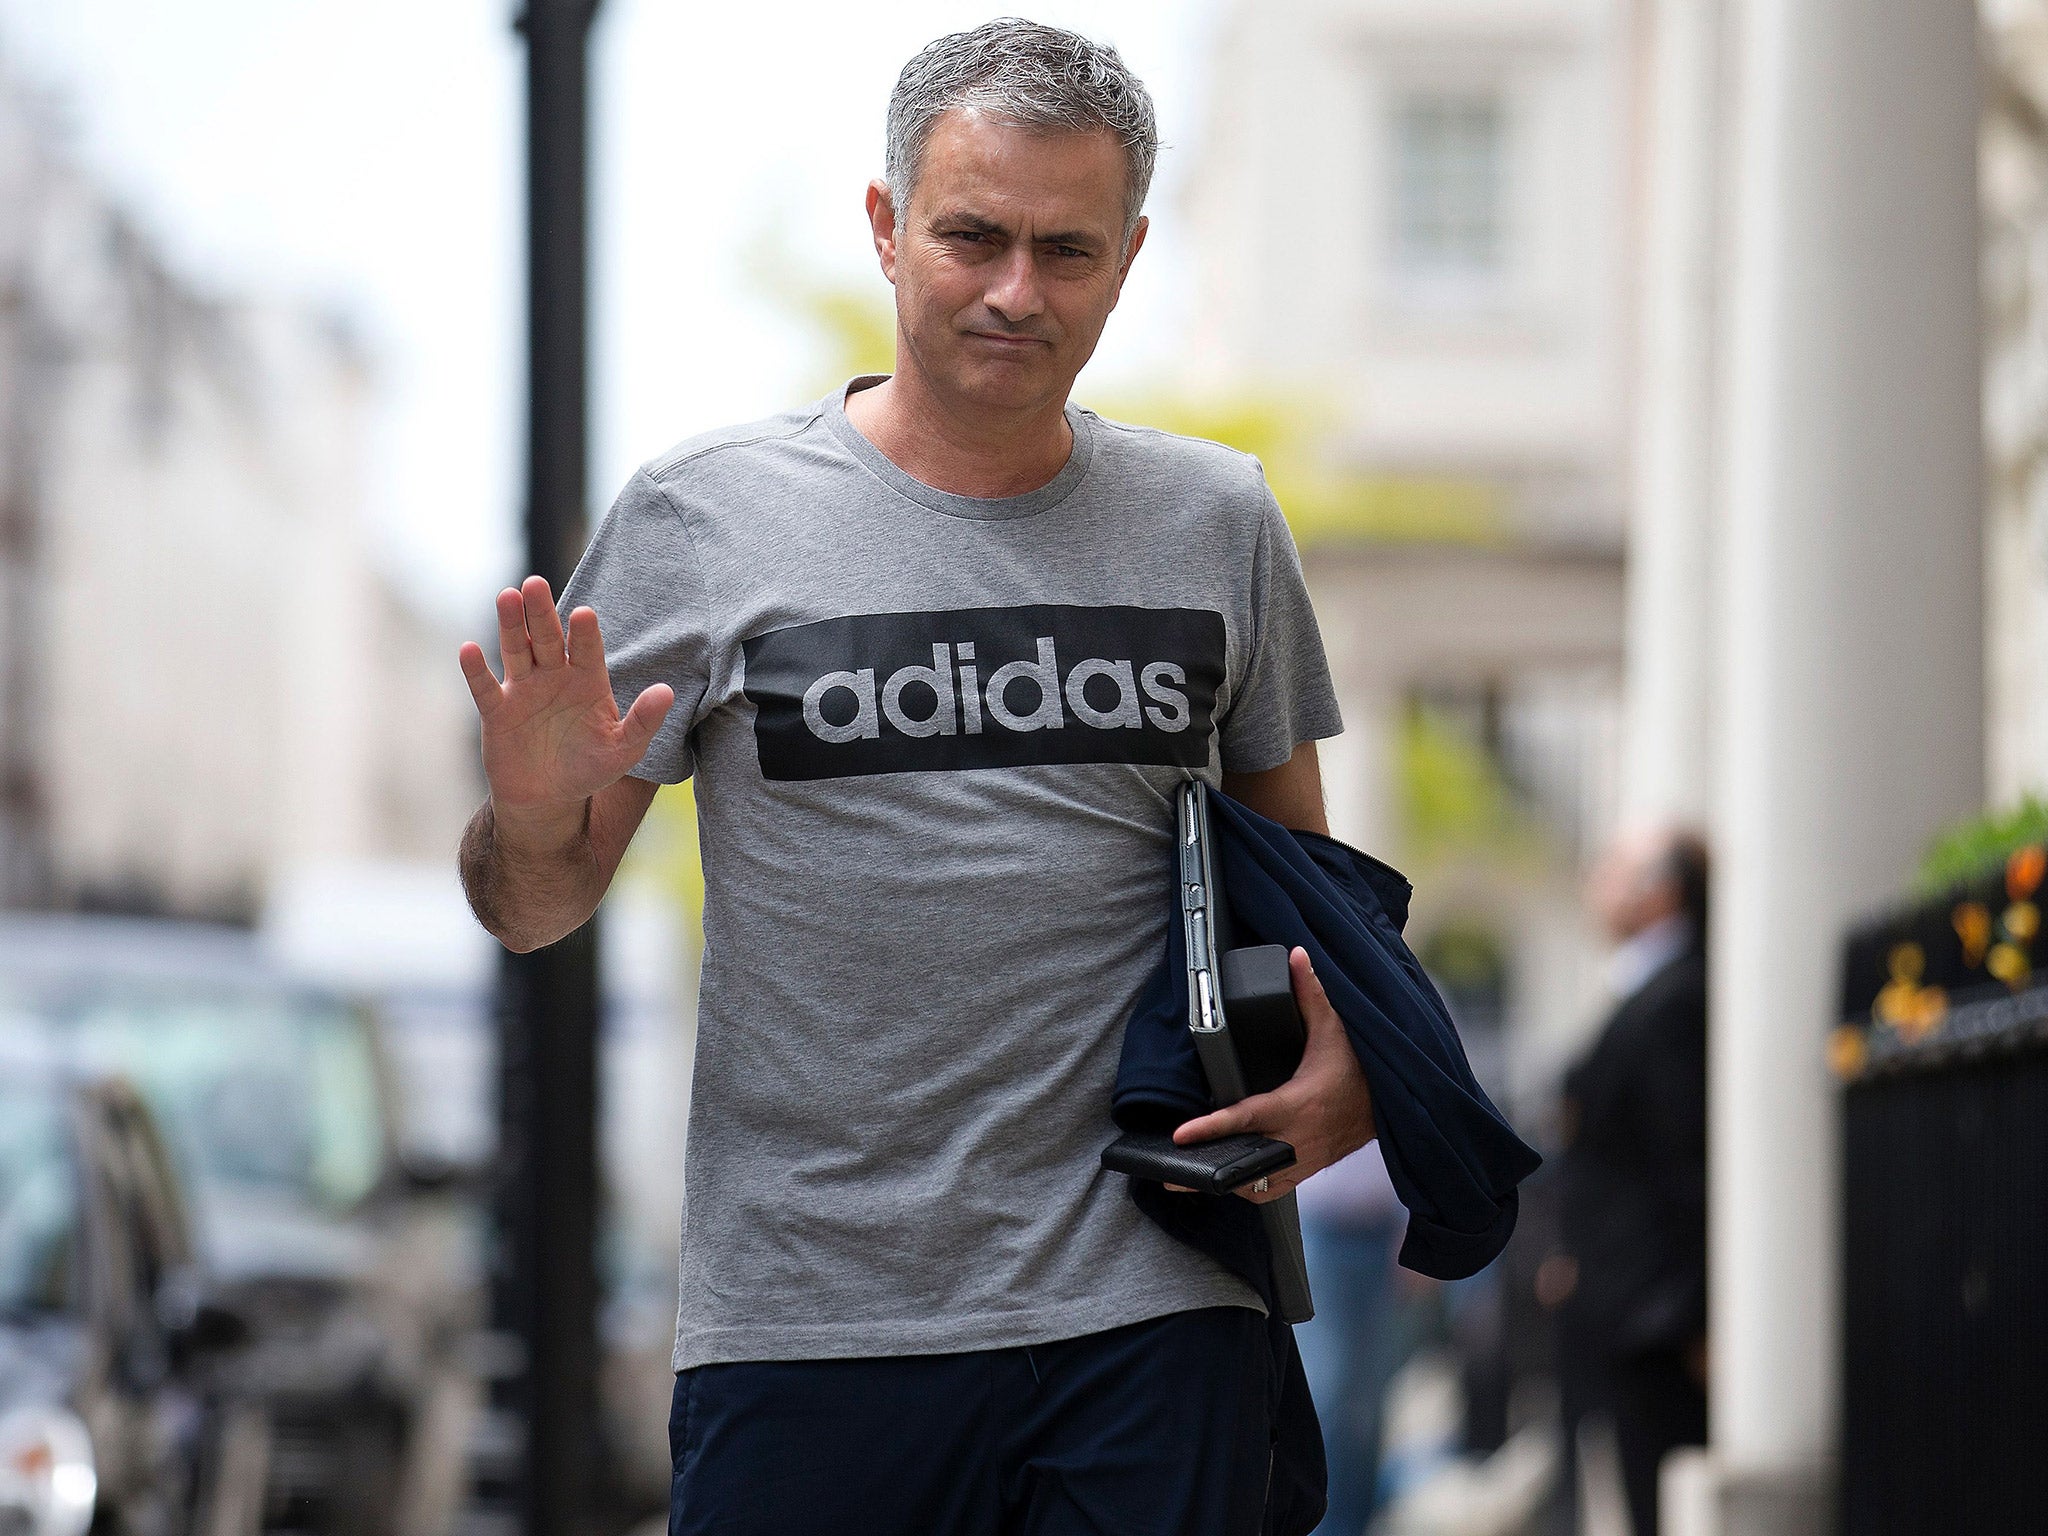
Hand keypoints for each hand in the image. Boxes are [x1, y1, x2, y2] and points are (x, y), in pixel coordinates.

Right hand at [457, 576, 674, 826]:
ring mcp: (524, 689)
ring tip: (507, 596)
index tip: (583, 615)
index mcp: (588, 679)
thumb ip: (644, 721)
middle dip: (541, 612)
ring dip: (510, 624)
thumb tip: (667, 692)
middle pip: (547, 637)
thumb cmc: (591, 767)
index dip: (584, 633)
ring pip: (515, 649)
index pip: (586, 649)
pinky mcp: (497, 710)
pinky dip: (476, 670)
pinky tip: (468, 648)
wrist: (550, 798)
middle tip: (535, 584)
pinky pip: (484, 687)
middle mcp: (555, 675)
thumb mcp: (624, 750)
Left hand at [1171, 947, 1375, 1203]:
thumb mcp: (1336, 1029)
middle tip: (1168, 1174)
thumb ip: (1311, 993)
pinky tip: (1225, 1183)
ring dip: (1223, 1183)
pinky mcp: (1309, 1170)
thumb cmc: (1360, 1067)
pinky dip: (1249, 1188)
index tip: (1181, 1134)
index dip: (1212, 1127)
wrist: (1396, 1105)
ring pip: (1257, 1183)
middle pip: (1244, 1162)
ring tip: (1185, 1182)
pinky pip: (1273, 1188)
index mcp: (1299, 1104)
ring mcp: (1304, 1160)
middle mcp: (1299, 1138)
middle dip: (1206, 1170)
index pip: (1247, 1118)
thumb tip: (1296, 954)